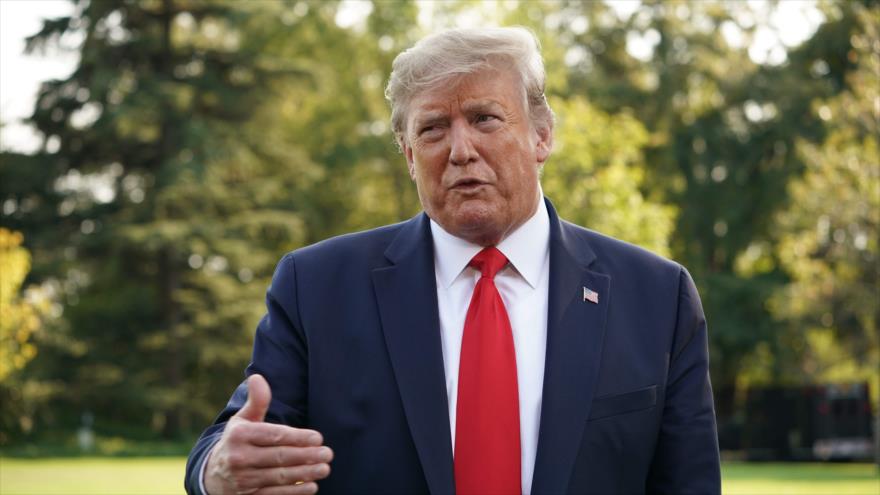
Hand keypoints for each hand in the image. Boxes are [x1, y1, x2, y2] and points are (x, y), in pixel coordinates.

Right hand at [204, 374, 332, 493]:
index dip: (297, 437)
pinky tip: (312, 486)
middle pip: (279, 457)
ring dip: (305, 473)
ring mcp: (242, 480)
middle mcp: (238, 458)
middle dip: (306, 455)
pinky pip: (275, 494)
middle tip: (328, 453)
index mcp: (239, 435)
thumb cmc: (237, 441)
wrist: (212, 475)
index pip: (273, 435)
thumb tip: (258, 377)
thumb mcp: (242, 420)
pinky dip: (295, 492)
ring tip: (324, 468)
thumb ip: (256, 401)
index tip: (318, 437)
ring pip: (279, 477)